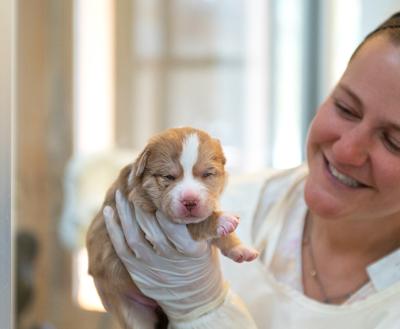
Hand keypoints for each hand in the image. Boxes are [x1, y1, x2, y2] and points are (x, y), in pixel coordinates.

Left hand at [103, 190, 228, 322]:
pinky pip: (122, 247)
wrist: (194, 299)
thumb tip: (235, 219)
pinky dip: (114, 228)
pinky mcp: (137, 270)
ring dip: (124, 212)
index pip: (175, 226)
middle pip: (151, 228)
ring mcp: (151, 266)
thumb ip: (217, 229)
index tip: (158, 189)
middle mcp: (170, 259)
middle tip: (134, 182)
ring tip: (121, 192)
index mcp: (192, 250)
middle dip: (141, 204)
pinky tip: (109, 210)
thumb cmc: (203, 263)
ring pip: (133, 236)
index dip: (164, 209)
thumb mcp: (214, 247)